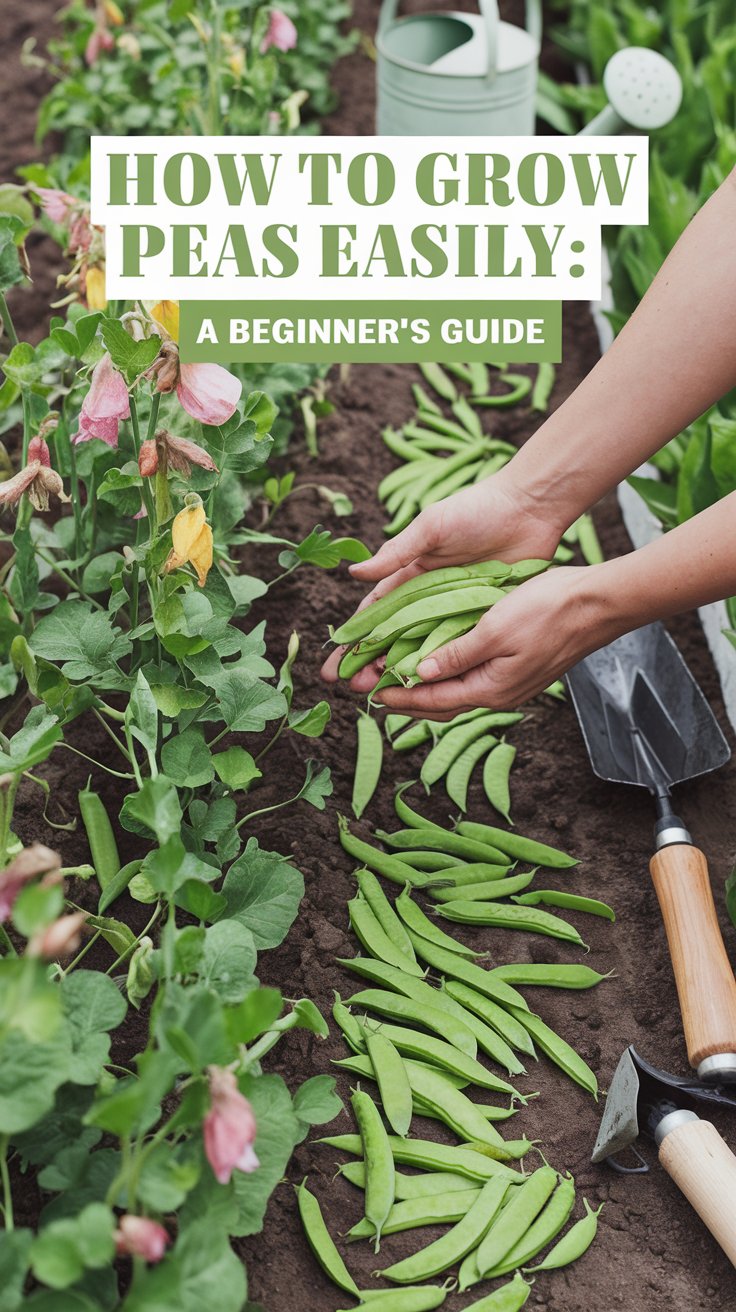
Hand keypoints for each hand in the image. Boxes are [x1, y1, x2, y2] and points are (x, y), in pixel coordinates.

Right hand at [321, 473, 563, 685]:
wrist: (530, 508)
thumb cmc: (476, 510)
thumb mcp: (431, 527)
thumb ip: (395, 553)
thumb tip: (353, 573)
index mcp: (410, 575)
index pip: (374, 614)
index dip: (353, 639)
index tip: (335, 664)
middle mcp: (429, 597)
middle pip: (393, 638)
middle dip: (370, 663)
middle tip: (352, 688)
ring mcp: (456, 609)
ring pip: (423, 648)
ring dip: (404, 670)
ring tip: (384, 695)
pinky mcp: (482, 616)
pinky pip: (460, 645)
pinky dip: (445, 665)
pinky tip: (431, 687)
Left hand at [362, 566, 616, 717]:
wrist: (596, 605)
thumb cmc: (547, 611)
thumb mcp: (495, 630)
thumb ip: (457, 655)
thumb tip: (421, 675)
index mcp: (490, 688)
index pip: (433, 700)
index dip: (399, 696)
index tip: (370, 693)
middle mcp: (499, 694)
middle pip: (442, 704)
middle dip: (407, 700)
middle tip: (373, 693)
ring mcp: (512, 684)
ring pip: (458, 693)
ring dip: (427, 690)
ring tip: (399, 682)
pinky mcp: (520, 670)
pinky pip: (474, 681)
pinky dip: (449, 677)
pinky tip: (439, 667)